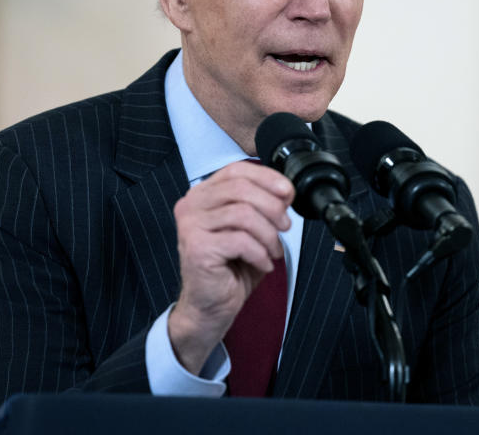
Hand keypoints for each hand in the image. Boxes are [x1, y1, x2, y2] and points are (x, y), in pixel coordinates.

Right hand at [167, 160, 293, 374]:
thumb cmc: (229, 268)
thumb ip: (261, 206)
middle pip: (241, 188)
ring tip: (273, 250)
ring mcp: (190, 226)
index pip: (235, 170)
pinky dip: (260, 253)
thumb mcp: (250, 229)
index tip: (288, 193)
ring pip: (244, 213)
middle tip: (285, 226)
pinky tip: (263, 263)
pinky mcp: (197, 247)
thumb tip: (284, 191)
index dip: (266, 177)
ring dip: (268, 234)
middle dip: (272, 206)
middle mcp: (191, 205)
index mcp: (202, 195)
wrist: (210, 307)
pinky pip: (241, 240)